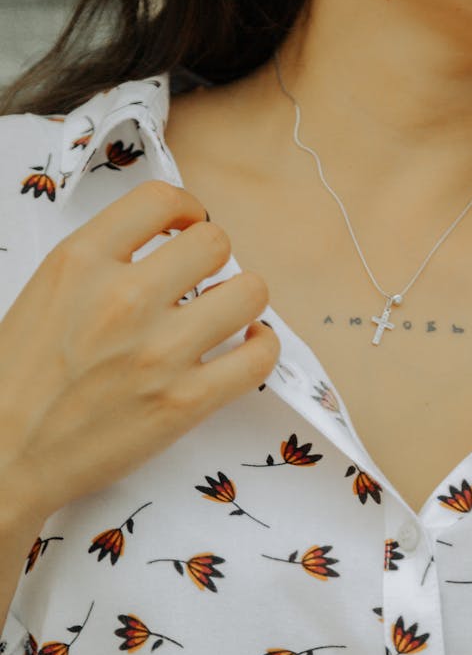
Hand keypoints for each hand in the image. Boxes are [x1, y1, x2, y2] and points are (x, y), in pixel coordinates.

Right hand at [0, 180, 278, 523]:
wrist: (4, 453)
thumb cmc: (18, 380)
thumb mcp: (46, 293)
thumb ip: (100, 264)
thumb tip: (163, 251)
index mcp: (81, 262)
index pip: (159, 200)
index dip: (187, 209)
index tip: (188, 227)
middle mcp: (124, 298)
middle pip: (215, 242)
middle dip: (215, 258)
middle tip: (205, 281)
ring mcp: (159, 351)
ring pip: (249, 293)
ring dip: (244, 300)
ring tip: (227, 315)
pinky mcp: (185, 401)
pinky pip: (258, 358)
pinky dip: (262, 347)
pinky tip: (247, 347)